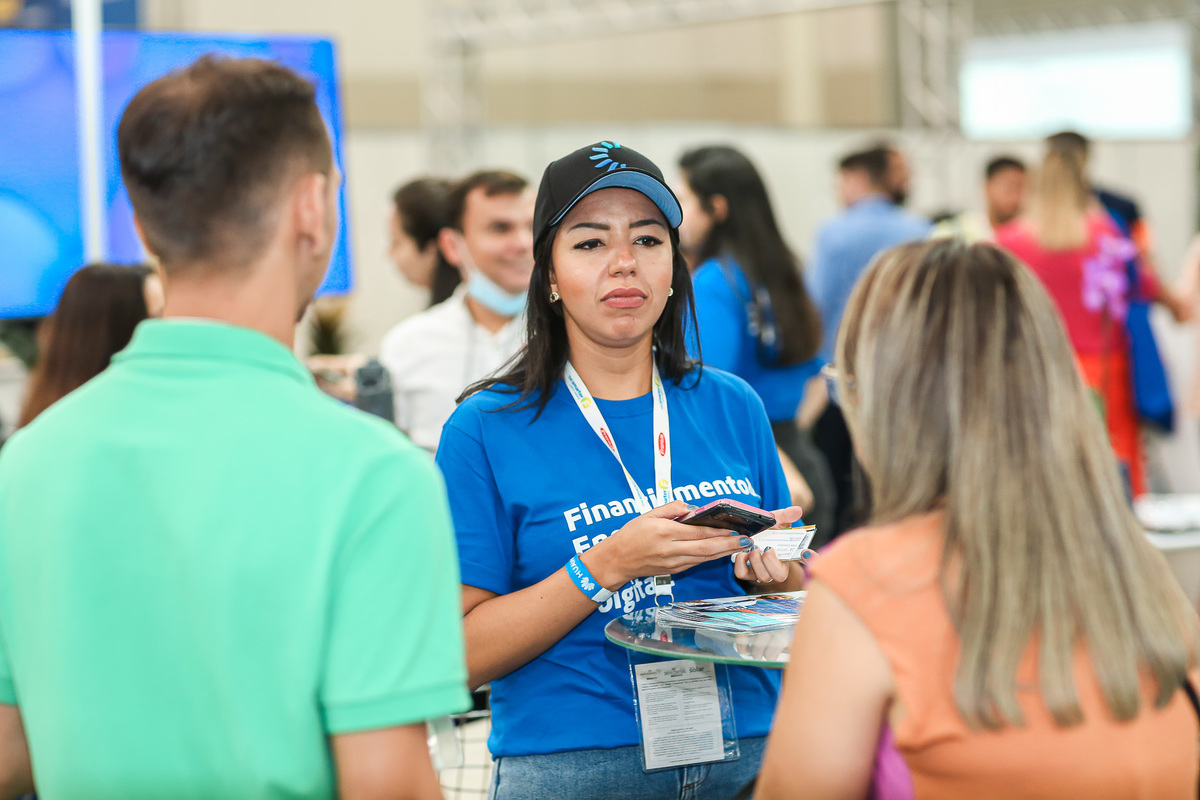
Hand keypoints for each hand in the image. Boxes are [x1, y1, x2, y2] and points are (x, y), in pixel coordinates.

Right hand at [584, 500, 748, 588]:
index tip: (734, 528)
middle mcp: (671, 550)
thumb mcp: (648, 514)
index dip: (719, 532)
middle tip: (747, 540)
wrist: (617, 561)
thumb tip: (693, 508)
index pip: (698, 532)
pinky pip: (697, 562)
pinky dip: (712, 557)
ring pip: (705, 558)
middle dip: (729, 545)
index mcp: (665, 533)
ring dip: (725, 552)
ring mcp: (674, 563)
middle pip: (706, 548)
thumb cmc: (631, 534)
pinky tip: (722, 552)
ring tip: (741, 546)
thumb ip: (672, 509)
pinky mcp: (675, 570)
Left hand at [732, 505, 804, 583]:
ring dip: (755, 561)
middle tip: (764, 547)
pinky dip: (740, 562)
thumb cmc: (768, 529)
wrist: (751, 532)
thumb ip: (787, 515)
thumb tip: (797, 510)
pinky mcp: (746, 572)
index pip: (807, 562)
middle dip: (769, 561)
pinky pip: (742, 573)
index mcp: (789, 556)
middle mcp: (777, 568)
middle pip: (779, 576)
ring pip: (762, 576)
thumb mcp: (777, 520)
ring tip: (752, 547)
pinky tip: (742, 552)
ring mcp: (761, 572)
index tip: (806, 551)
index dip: (810, 560)